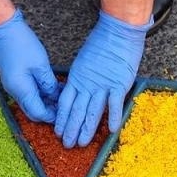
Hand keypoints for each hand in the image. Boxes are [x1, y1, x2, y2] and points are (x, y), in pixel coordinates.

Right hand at [0, 8, 58, 122]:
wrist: (3, 29)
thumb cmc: (21, 44)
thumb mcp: (41, 66)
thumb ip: (49, 84)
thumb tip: (55, 97)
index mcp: (21, 90)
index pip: (38, 113)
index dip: (52, 116)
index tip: (65, 112)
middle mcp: (15, 91)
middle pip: (33, 111)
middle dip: (49, 111)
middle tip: (64, 105)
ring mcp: (14, 85)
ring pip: (32, 102)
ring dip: (46, 101)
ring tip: (61, 94)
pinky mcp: (15, 79)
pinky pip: (28, 92)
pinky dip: (40, 93)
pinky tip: (52, 86)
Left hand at [55, 11, 147, 147]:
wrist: (117, 32)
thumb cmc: (102, 43)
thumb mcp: (84, 61)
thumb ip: (82, 77)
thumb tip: (80, 90)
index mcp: (77, 78)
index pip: (65, 102)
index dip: (61, 118)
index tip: (58, 131)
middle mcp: (87, 85)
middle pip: (76, 111)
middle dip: (70, 129)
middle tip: (67, 144)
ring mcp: (103, 86)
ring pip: (92, 111)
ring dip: (86, 129)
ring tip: (81, 143)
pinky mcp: (119, 84)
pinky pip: (115, 104)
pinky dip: (113, 117)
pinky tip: (111, 131)